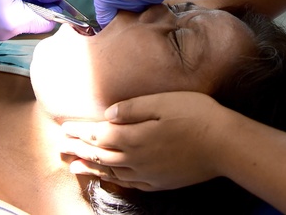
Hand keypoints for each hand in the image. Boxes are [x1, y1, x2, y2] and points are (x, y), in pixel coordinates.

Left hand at [59, 91, 225, 190]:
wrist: (224, 145)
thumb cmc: (196, 115)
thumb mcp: (163, 102)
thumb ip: (133, 108)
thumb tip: (108, 114)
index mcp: (134, 137)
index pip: (98, 135)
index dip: (80, 131)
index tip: (64, 128)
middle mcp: (136, 159)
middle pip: (99, 155)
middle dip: (78, 149)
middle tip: (61, 146)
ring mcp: (147, 174)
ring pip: (111, 171)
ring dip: (90, 168)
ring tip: (73, 166)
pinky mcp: (159, 182)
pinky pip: (129, 183)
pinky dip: (113, 179)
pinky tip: (110, 176)